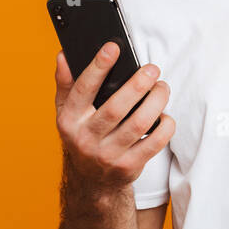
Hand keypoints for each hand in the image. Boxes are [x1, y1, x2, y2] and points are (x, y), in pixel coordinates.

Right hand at [54, 42, 174, 191]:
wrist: (93, 181)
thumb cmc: (84, 135)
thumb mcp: (68, 112)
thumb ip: (66, 84)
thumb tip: (63, 55)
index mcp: (70, 120)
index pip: (83, 89)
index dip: (98, 67)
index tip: (113, 47)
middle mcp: (86, 138)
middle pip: (116, 108)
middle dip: (137, 85)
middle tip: (152, 69)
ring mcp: (107, 154)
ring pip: (138, 124)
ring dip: (156, 102)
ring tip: (162, 88)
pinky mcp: (128, 166)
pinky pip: (153, 144)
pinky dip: (165, 127)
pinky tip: (166, 115)